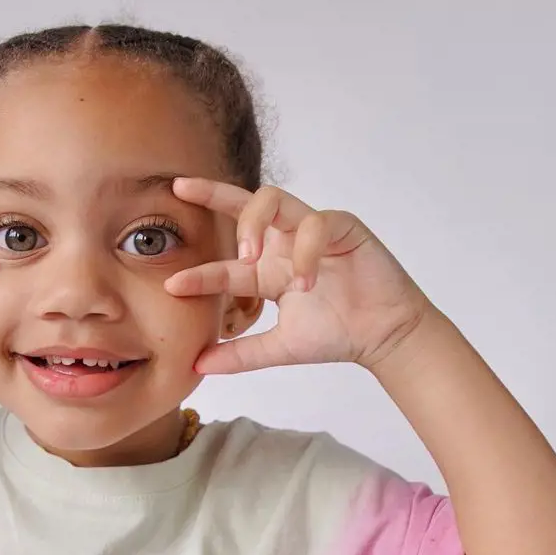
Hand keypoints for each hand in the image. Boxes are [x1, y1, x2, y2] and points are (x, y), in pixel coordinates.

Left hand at [165, 179, 433, 373]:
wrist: (384, 337)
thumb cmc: (337, 335)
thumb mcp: (279, 348)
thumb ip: (240, 356)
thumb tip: (196, 366)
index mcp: (267, 270)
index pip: (225, 264)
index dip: (199, 274)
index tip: (172, 285)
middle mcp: (284, 243)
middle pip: (243, 205)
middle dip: (211, 193)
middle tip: (181, 188)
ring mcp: (312, 231)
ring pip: (274, 200)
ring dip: (253, 223)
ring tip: (247, 257)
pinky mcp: (342, 227)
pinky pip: (316, 223)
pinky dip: (305, 251)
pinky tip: (304, 283)